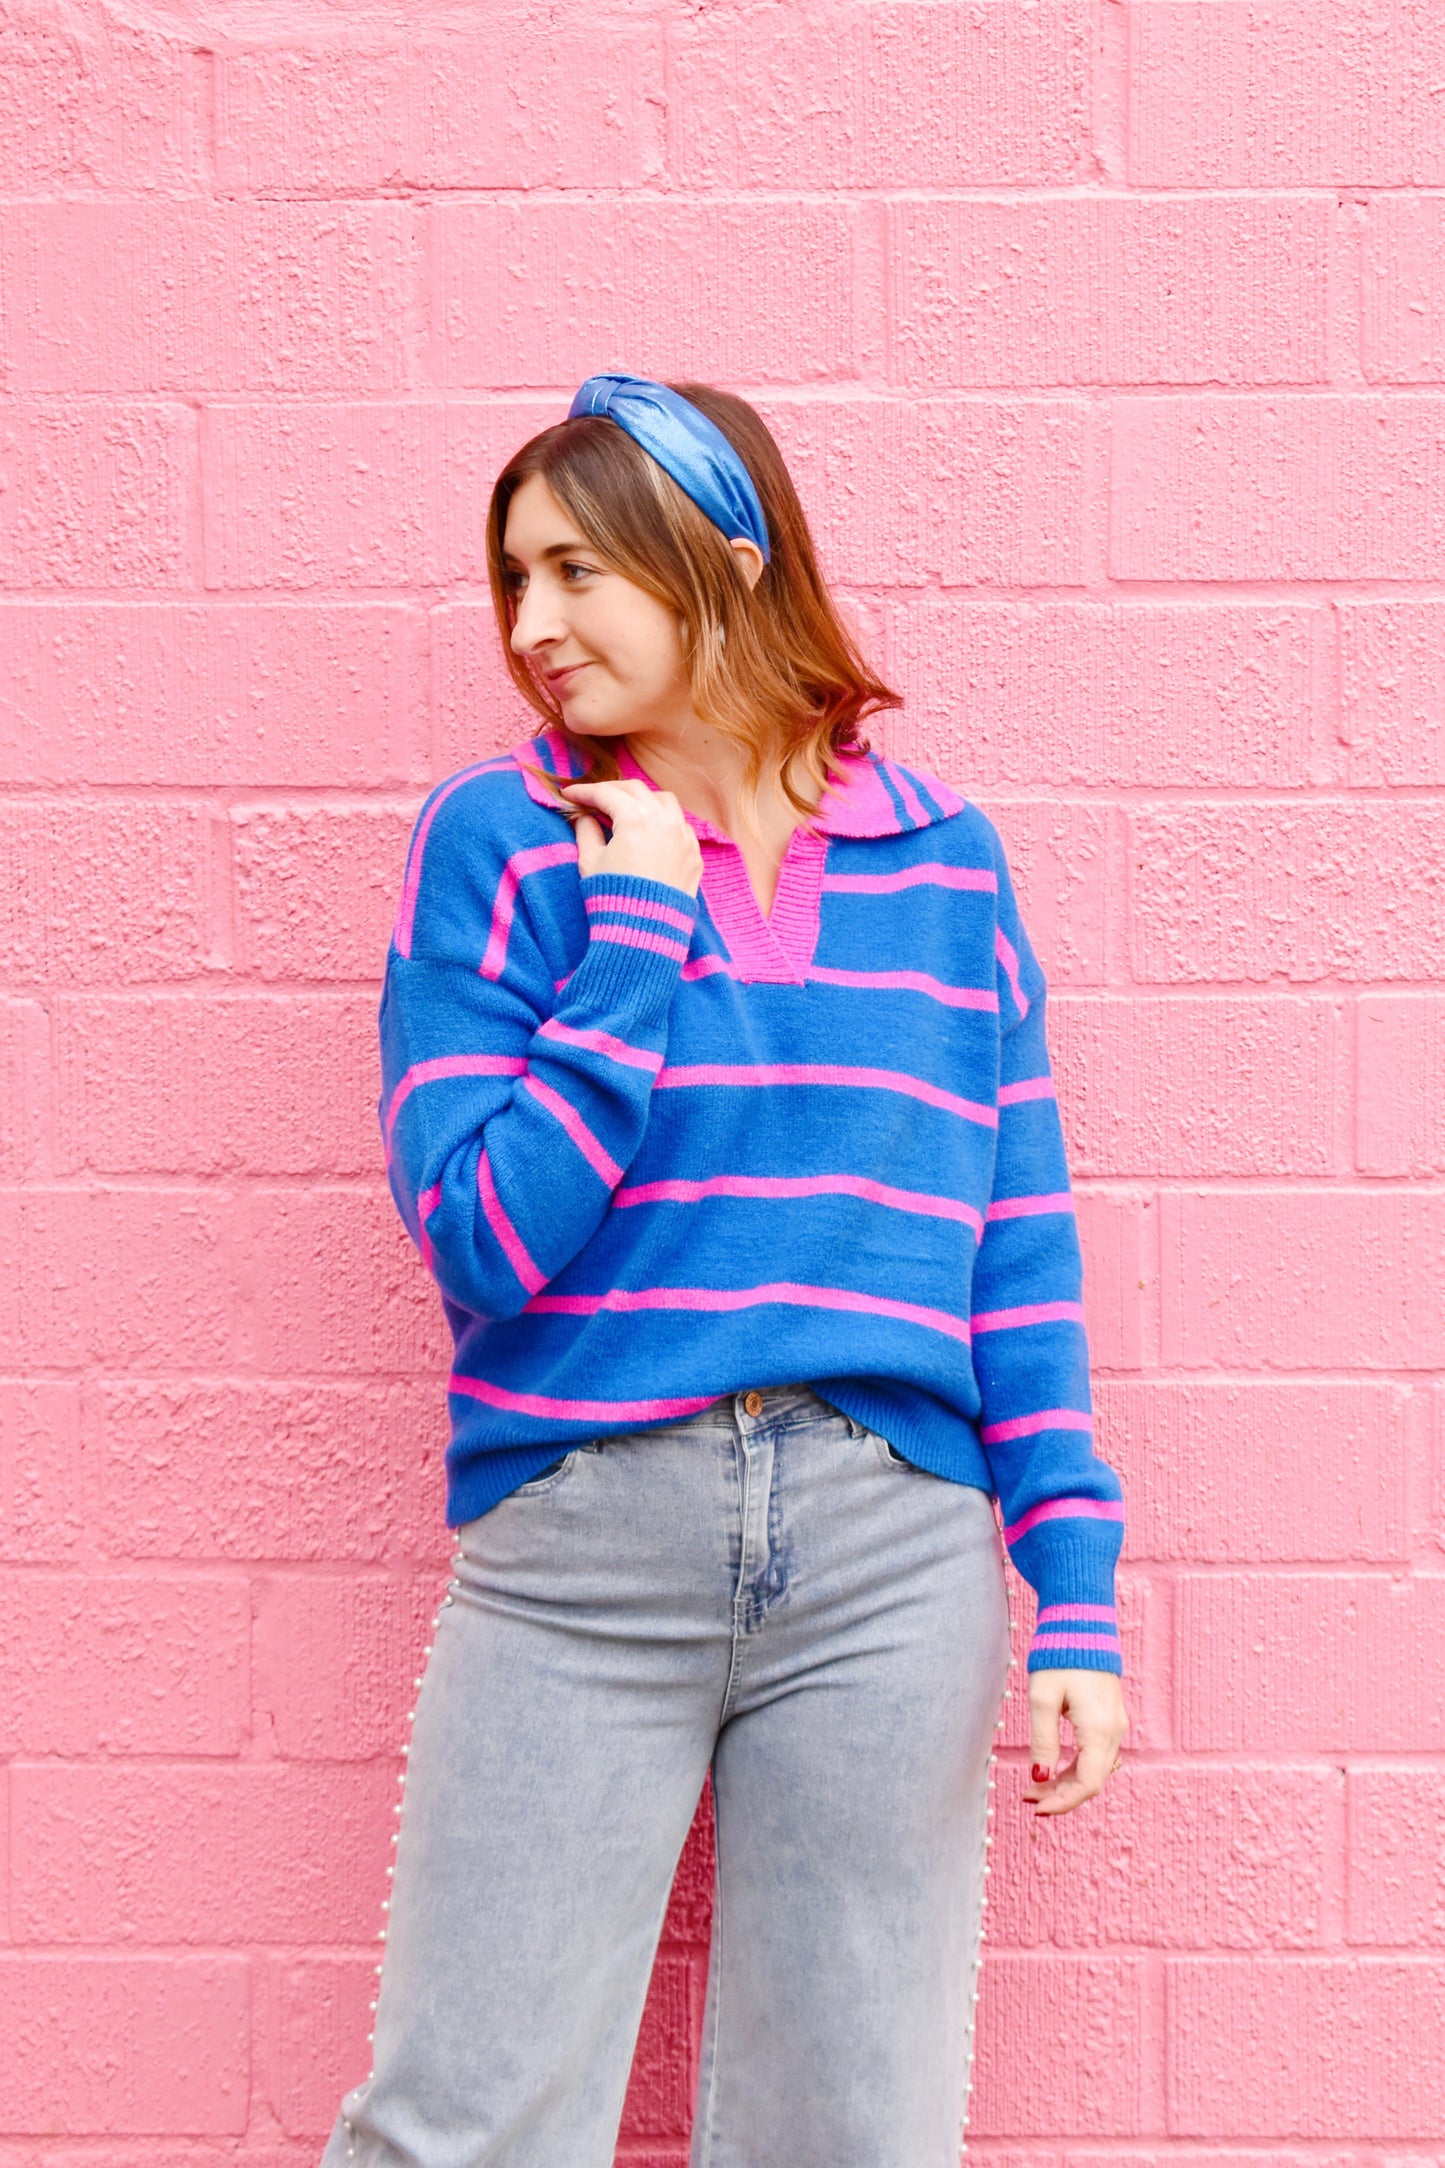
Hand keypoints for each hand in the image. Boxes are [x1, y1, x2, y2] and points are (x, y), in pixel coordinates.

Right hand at [561, 778, 702, 896]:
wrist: (645, 931)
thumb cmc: (614, 897)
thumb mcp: (591, 862)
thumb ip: (586, 832)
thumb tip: (584, 818)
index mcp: (636, 819)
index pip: (606, 794)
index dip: (584, 792)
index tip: (569, 794)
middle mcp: (664, 821)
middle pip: (636, 790)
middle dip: (612, 790)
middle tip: (594, 798)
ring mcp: (684, 836)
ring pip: (665, 801)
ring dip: (643, 799)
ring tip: (626, 808)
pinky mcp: (694, 854)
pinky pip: (680, 825)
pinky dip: (664, 820)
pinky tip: (651, 829)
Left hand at [1022, 1668, 1128, 1817]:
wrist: (1082, 1625)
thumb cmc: (1059, 1658)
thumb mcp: (1042, 1698)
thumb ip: (1042, 1741)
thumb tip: (1040, 1777)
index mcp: (1099, 1729)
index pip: (1088, 1783)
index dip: (1063, 1802)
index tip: (1036, 1808)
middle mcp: (1113, 1731)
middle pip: (1091, 1780)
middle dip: (1060, 1795)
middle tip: (1028, 1797)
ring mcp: (1115, 1725)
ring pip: (1094, 1769)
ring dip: (1066, 1783)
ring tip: (1034, 1786)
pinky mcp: (1110, 1719)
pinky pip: (1095, 1755)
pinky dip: (1075, 1768)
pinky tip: (1053, 1769)